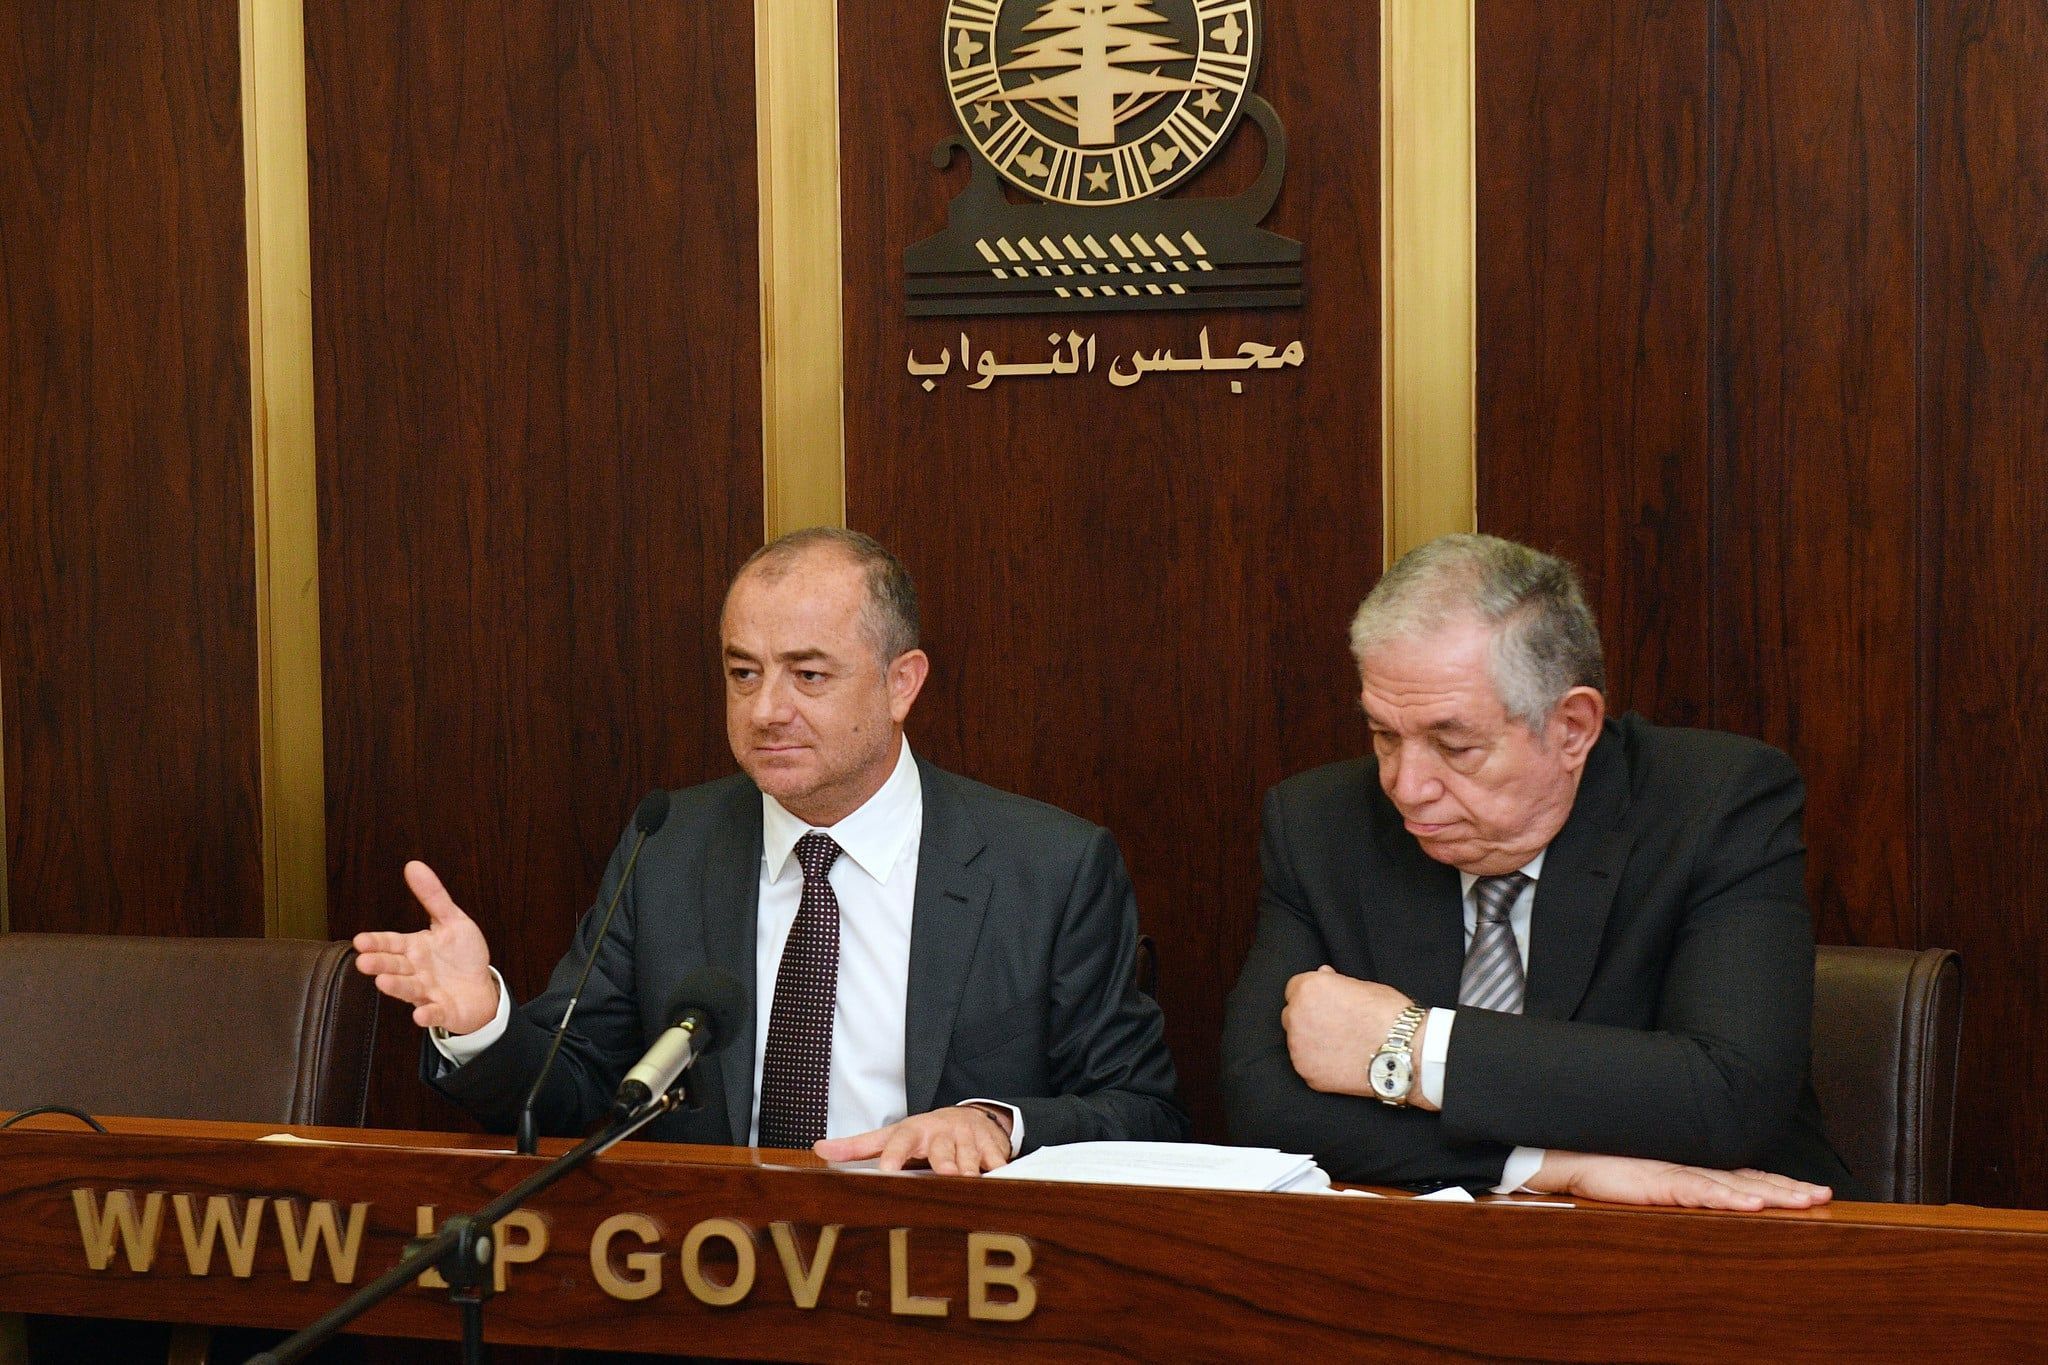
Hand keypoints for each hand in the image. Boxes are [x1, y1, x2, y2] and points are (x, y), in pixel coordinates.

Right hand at [352, 861, 499, 1033]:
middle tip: (364, 961)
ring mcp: (427, 992)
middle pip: (394, 966)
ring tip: (383, 982)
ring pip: (408, 989)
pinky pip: (433, 1013)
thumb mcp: (452, 921)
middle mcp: (415, 971)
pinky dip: (427, 1014)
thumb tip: (413, 865)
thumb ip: (433, 896)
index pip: (391, 943)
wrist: (481, 988)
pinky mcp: (442, 1010)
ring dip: (396, 987)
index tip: (360, 940)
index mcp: (415, 948)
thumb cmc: (462, 955)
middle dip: (379, 963)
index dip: (377, 942)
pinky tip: (420, 1015)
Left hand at [812, 1106, 1014, 1175]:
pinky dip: (999, 1168)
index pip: (900, 1141)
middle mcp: (941, 1132)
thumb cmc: (922, 1134)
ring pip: (971, 1155)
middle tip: (945, 1173)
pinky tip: (1000, 1175)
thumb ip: (856, 1146)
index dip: (894, 1155)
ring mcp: (969, 1138)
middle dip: (945, 1160)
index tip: (887, 1170)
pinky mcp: (993, 1145)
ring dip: (971, 1168)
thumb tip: (818, 1148)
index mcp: (913, 1131)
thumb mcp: (890, 1136)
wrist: (968, 1118)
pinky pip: (997, 1159)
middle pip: (942, 1148)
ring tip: (970, 1179)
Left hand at [1283, 966, 1428, 1103]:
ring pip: (1297, 1041)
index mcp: (1309, 989)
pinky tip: (1340, 1061)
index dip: (1312, 996)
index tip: (1325, 1004)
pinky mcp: (1307, 1072)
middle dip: (1308, 1018)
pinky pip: (1306, 1064)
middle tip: (1334, 1026)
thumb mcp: (1362, 985)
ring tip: (1340, 1045)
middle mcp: (1297, 1016)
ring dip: (1311, 1041)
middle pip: (1292, 1015)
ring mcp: (1299, 1047)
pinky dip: (1318, 1064)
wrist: (1405, 1052)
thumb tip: (1323, 976)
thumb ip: (1335, 983)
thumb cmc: (1389, 1015)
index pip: (1295, 989)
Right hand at [1531, 1151, 1832, 1210]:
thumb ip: (1680, 1190)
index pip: (1746, 1176)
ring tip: (1805, 1202)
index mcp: (1693, 1169)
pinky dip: (1729, 1198)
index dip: (1781, 1184)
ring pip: (1735, 1186)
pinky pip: (1700, 1192)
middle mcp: (1692, 1168)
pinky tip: (1754, 1204)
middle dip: (1790, 1189)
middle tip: (1824, 1196)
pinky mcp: (1658, 1182)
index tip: (1814, 1192)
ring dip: (1772, 1194)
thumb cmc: (1604, 1169)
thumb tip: (1708, 1201)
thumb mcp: (1649, 1183)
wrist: (1566, 1155)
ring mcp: (1677, 1173)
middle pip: (1751, 1179)